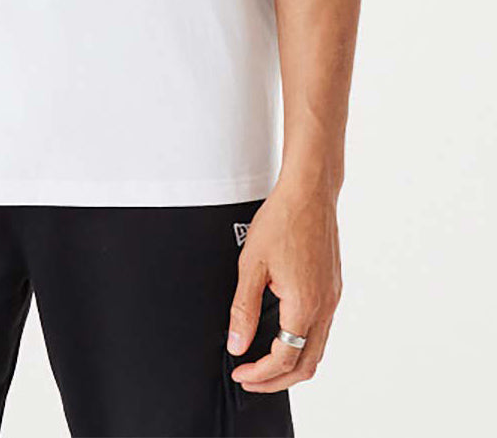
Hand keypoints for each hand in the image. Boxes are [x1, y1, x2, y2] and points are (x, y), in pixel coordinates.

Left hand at [227, 180, 342, 392]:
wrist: (309, 193)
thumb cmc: (281, 220)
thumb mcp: (251, 265)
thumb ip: (244, 309)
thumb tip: (237, 344)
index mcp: (304, 305)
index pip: (284, 359)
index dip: (260, 374)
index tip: (241, 373)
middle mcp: (324, 307)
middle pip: (307, 365)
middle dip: (277, 380)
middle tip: (251, 378)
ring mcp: (332, 298)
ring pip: (317, 349)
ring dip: (292, 364)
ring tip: (264, 362)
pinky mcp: (334, 288)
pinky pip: (322, 329)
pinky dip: (303, 344)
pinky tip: (283, 335)